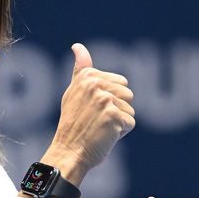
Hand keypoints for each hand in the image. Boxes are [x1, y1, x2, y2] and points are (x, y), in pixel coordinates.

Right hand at [41, 43, 134, 185]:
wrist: (68, 152)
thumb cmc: (73, 125)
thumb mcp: (74, 92)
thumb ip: (81, 69)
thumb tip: (78, 46)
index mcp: (87, 76)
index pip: (120, 83)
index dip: (109, 99)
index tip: (90, 109)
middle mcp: (95, 85)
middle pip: (127, 94)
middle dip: (117, 110)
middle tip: (96, 120)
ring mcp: (105, 100)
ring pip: (129, 109)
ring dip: (119, 122)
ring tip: (100, 128)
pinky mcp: (114, 116)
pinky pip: (130, 123)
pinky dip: (120, 133)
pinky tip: (105, 136)